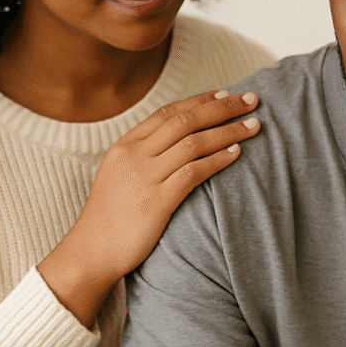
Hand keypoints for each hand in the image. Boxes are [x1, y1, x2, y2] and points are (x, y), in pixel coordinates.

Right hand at [37, 89, 259, 326]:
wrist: (91, 252)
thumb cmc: (111, 216)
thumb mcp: (120, 174)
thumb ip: (145, 154)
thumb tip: (179, 140)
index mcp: (125, 145)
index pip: (168, 112)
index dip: (200, 100)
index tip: (226, 94)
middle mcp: (134, 155)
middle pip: (185, 120)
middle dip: (222, 107)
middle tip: (251, 100)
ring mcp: (144, 177)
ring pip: (194, 142)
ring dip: (229, 131)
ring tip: (254, 126)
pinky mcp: (157, 202)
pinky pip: (194, 172)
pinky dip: (218, 159)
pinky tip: (237, 154)